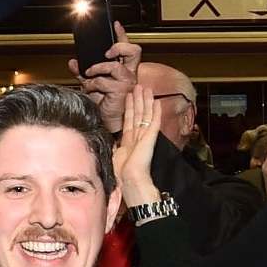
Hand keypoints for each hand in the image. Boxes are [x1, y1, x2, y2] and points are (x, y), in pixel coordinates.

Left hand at [69, 33, 141, 133]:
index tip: (115, 24)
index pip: (127, 48)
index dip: (122, 35)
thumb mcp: (90, 84)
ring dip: (97, 69)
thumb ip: (82, 72)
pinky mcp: (121, 90)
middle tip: (106, 52)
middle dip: (119, 46)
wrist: (106, 121)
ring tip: (89, 76)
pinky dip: (92, 84)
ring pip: (114, 65)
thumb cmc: (102, 102)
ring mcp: (127, 82)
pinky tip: (90, 90)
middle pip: (134, 51)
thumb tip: (73, 62)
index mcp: (124, 69)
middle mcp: (129, 74)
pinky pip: (103, 81)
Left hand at [115, 85, 162, 206]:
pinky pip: (154, 123)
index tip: (129, 96)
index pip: (129, 121)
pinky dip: (156, 112)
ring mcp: (145, 138)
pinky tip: (157, 102)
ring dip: (146, 101)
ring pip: (145, 115)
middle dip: (139, 100)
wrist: (130, 181)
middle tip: (139, 86)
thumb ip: (114, 148)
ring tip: (146, 88)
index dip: (130, 108)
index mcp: (128, 143)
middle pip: (138, 114)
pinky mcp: (150, 139)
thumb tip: (109, 143)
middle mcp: (137, 138)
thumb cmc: (122, 175)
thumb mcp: (114, 158)